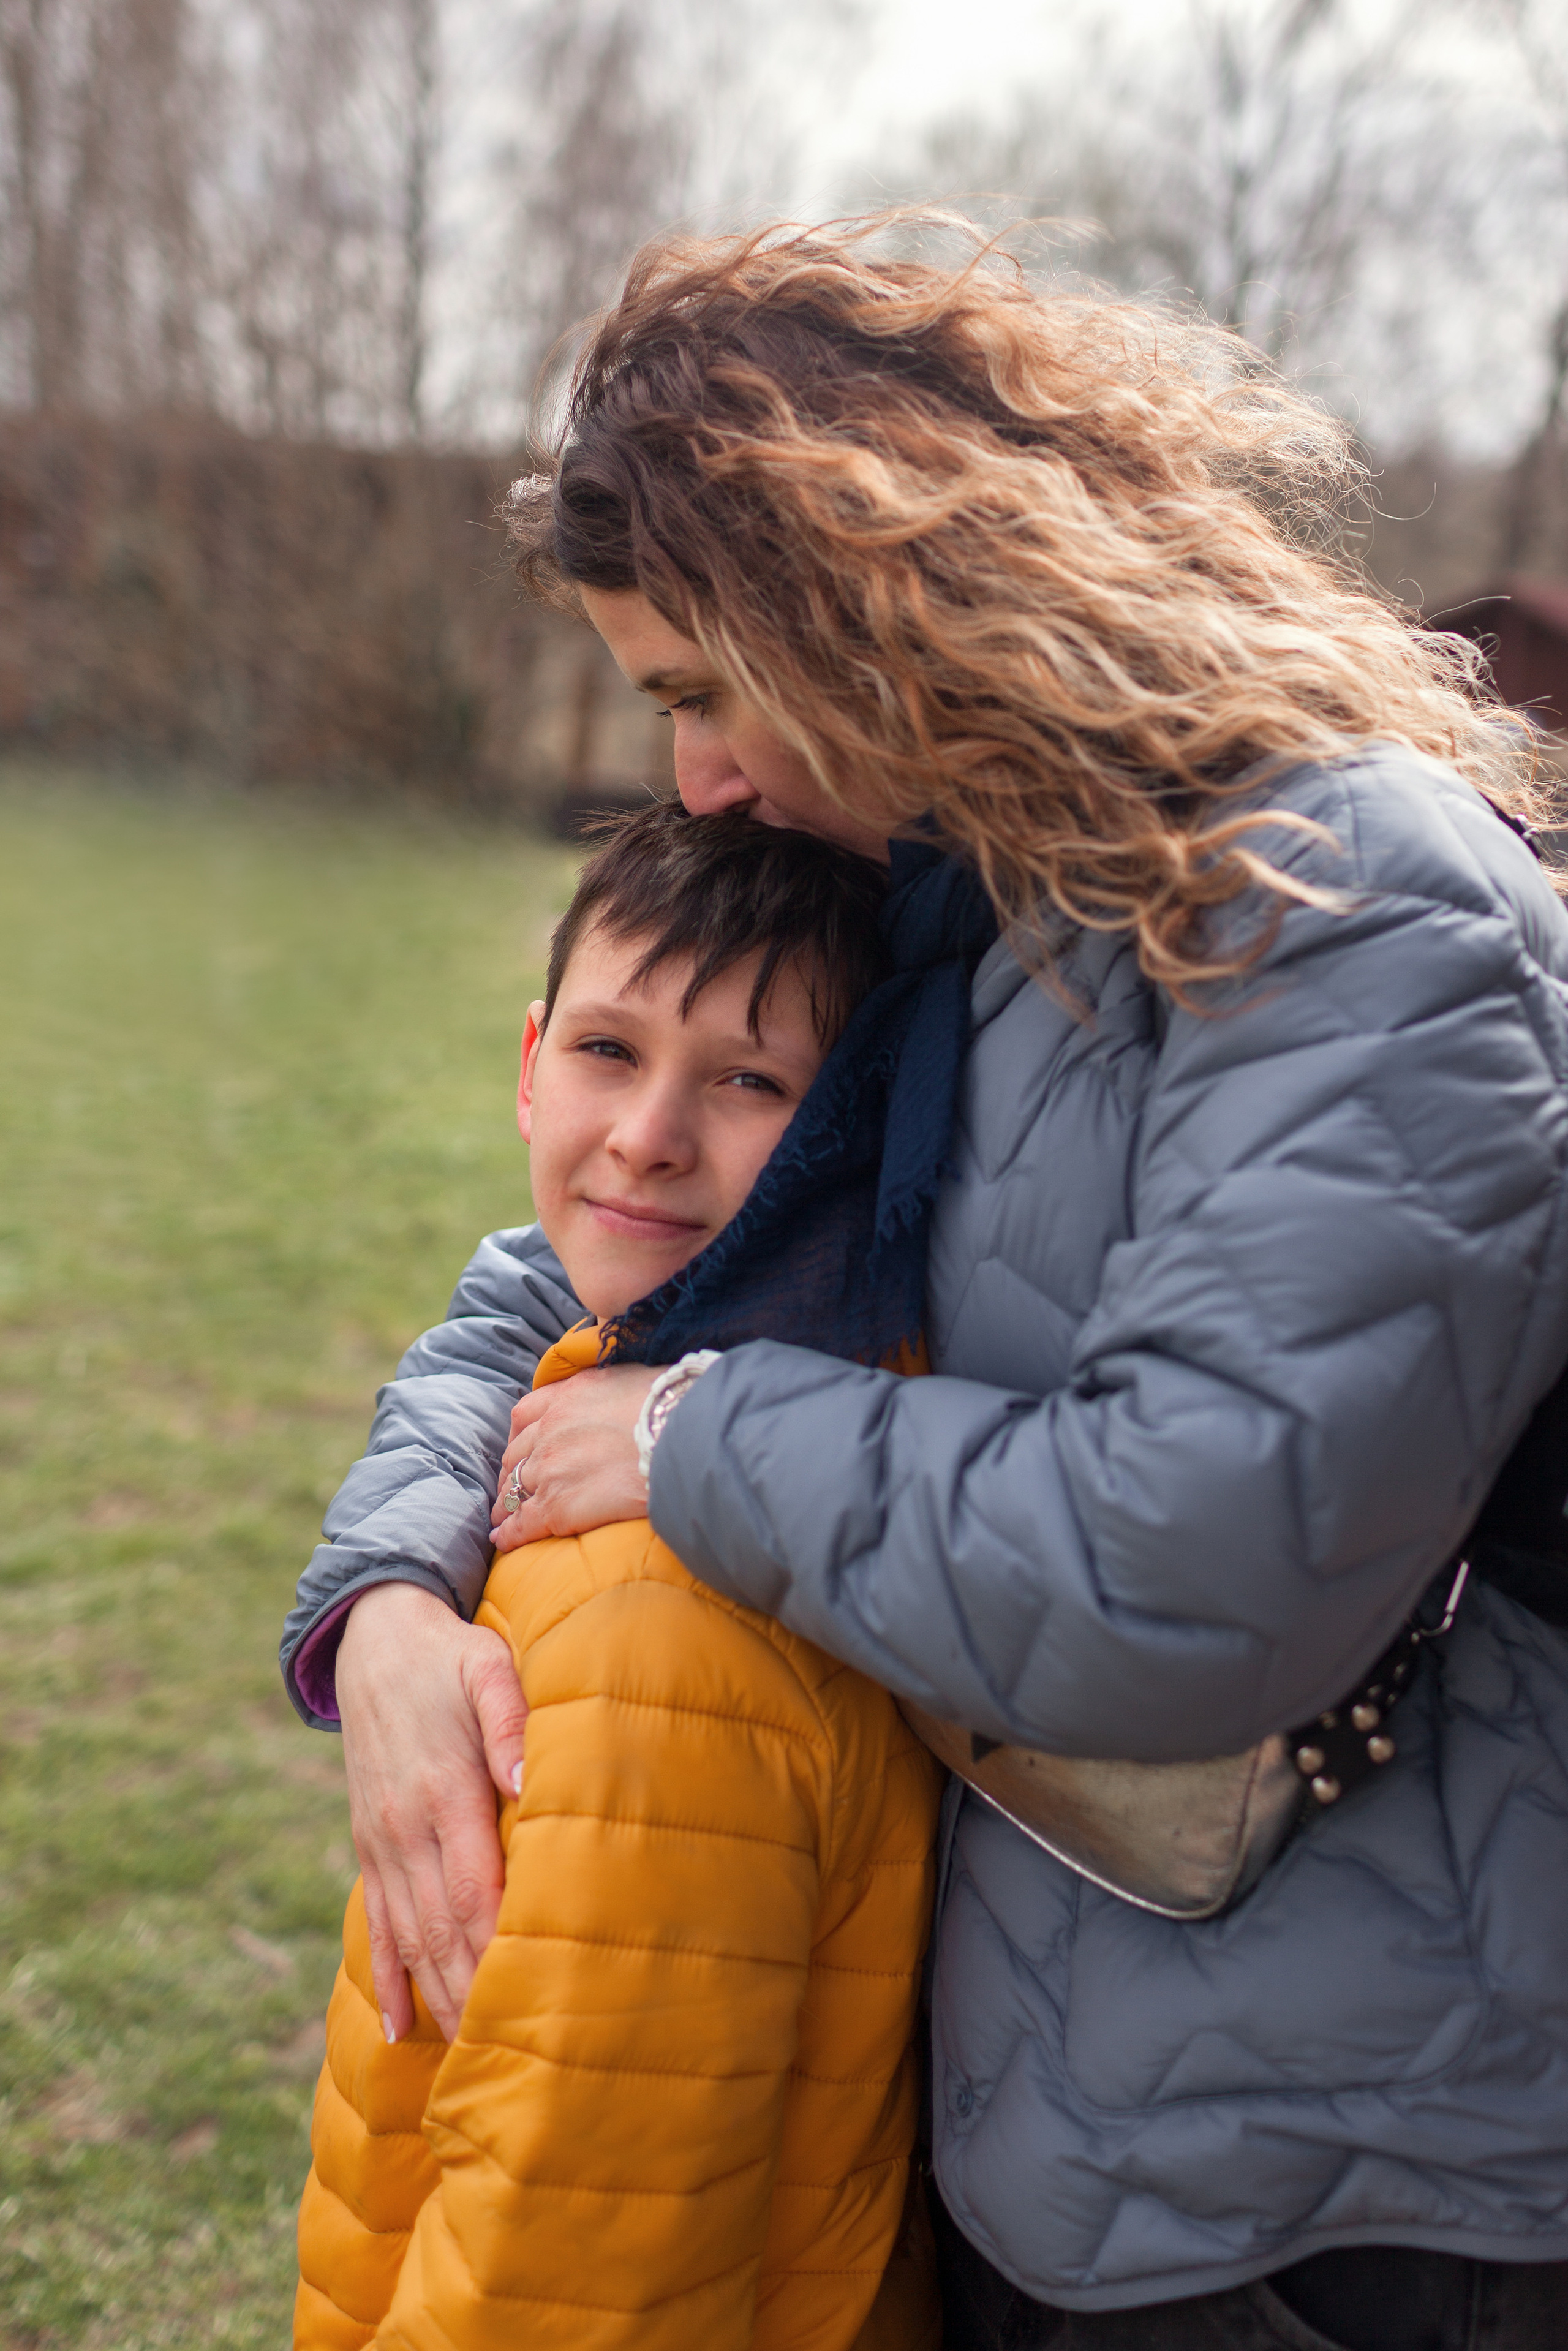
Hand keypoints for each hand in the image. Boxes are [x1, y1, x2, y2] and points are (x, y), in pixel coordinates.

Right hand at [336, 1583, 527, 2041]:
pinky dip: (388, 1976)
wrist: (373, 1638)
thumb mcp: (487, 1668)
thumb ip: (512, 1723)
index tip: (528, 2000)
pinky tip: (400, 2026)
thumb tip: (527, 1784)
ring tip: (468, 2056)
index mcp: (443, 1792)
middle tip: (508, 2055)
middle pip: (442, 1929)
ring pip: (411, 1936)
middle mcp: (405, 1828)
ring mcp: (380, 1840)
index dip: (497, 1950)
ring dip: (438, 1996)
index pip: (475, 1890)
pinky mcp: (368, 1842)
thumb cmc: (449, 1654)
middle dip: (473, 1992)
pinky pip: (378, 1921)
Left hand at [490, 1363, 656, 1551]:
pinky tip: (503, 1539)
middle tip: (514, 1487)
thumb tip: (617, 1396)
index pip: (526, 1415)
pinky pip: (522, 1523)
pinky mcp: (557, 1507)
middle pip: (516, 1455)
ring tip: (504, 1516)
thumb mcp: (633, 1378)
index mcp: (567, 1396)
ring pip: (514, 1489)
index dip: (520, 1437)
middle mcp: (549, 1429)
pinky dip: (509, 1533)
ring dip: (508, 1502)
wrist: (684, 1439)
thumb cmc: (673, 1409)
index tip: (522, 1450)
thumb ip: (610, 1388)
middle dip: (512, 1472)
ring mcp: (549, 1469)